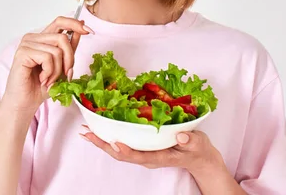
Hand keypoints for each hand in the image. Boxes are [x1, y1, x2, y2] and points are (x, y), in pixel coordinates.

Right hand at [0, 17, 93, 117]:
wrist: (25, 103)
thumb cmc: (40, 87)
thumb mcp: (61, 66)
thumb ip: (69, 48)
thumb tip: (82, 28)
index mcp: (42, 38)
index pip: (60, 21)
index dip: (76, 24)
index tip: (89, 31)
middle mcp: (33, 38)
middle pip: (62, 38)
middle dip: (69, 59)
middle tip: (65, 75)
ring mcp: (26, 44)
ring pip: (57, 50)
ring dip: (58, 70)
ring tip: (50, 80)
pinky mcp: (23, 52)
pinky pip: (47, 58)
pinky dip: (50, 72)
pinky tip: (43, 80)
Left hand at [81, 126, 224, 174]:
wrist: (198, 157)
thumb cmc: (197, 150)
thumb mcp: (198, 145)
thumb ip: (190, 141)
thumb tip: (180, 136)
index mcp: (159, 157)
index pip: (139, 156)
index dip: (125, 151)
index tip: (114, 143)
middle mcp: (147, 156)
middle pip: (121, 154)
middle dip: (103, 145)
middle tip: (88, 134)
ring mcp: (143, 152)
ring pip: (118, 149)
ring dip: (102, 141)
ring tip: (87, 132)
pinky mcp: (142, 146)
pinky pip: (122, 143)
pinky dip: (109, 136)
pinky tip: (100, 129)